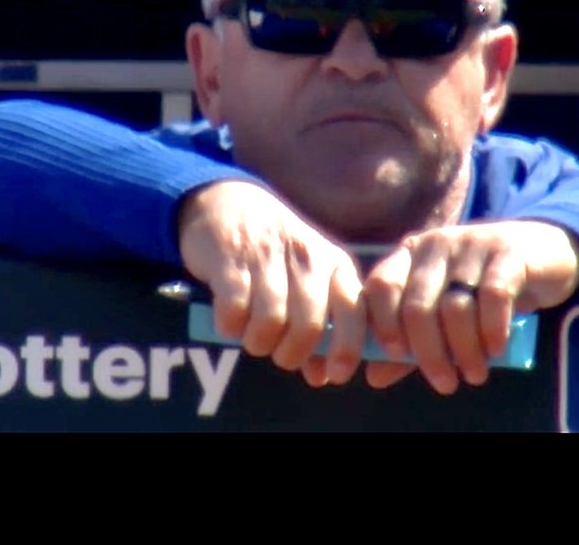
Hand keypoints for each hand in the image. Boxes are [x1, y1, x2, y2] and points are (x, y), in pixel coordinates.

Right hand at [177, 180, 364, 385]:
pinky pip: (234, 310)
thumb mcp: (305, 279)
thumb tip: (322, 376)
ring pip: (270, 322)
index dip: (348, 346)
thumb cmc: (274, 253)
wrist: (225, 201)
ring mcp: (268, 255)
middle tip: (279, 353)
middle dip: (292, 353)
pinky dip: (231, 325)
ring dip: (258, 341)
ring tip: (253, 335)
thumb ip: (319, 327)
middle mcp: (306, 257)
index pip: (353, 308)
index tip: (337, 373)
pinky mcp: (231, 258)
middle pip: (309, 326)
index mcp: (333, 262)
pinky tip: (230, 317)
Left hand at [362, 220, 578, 394]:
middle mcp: (436, 244)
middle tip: (445, 383)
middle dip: (429, 353)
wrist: (543, 252)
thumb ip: (411, 341)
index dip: (384, 323)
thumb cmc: (482, 287)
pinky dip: (492, 329)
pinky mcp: (507, 252)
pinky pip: (494, 296)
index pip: (381, 285)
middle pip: (418, 306)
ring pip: (455, 307)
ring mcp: (471, 243)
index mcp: (410, 254)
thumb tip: (374, 376)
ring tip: (475, 374)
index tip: (398, 356)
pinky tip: (496, 350)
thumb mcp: (444, 310)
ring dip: (464, 350)